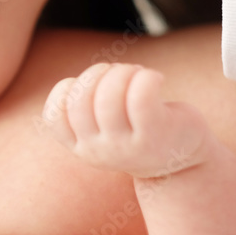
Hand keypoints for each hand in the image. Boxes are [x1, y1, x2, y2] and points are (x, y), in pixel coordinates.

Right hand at [41, 63, 210, 177]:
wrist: (181, 162)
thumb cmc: (137, 133)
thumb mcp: (103, 129)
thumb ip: (86, 109)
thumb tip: (85, 80)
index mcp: (81, 147)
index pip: (54, 114)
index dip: (68, 88)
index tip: (92, 86)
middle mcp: (100, 151)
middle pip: (79, 100)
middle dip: (97, 73)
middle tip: (119, 73)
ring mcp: (127, 146)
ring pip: (108, 96)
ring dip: (122, 72)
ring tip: (137, 73)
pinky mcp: (156, 134)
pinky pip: (141, 96)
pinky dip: (146, 77)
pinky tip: (155, 78)